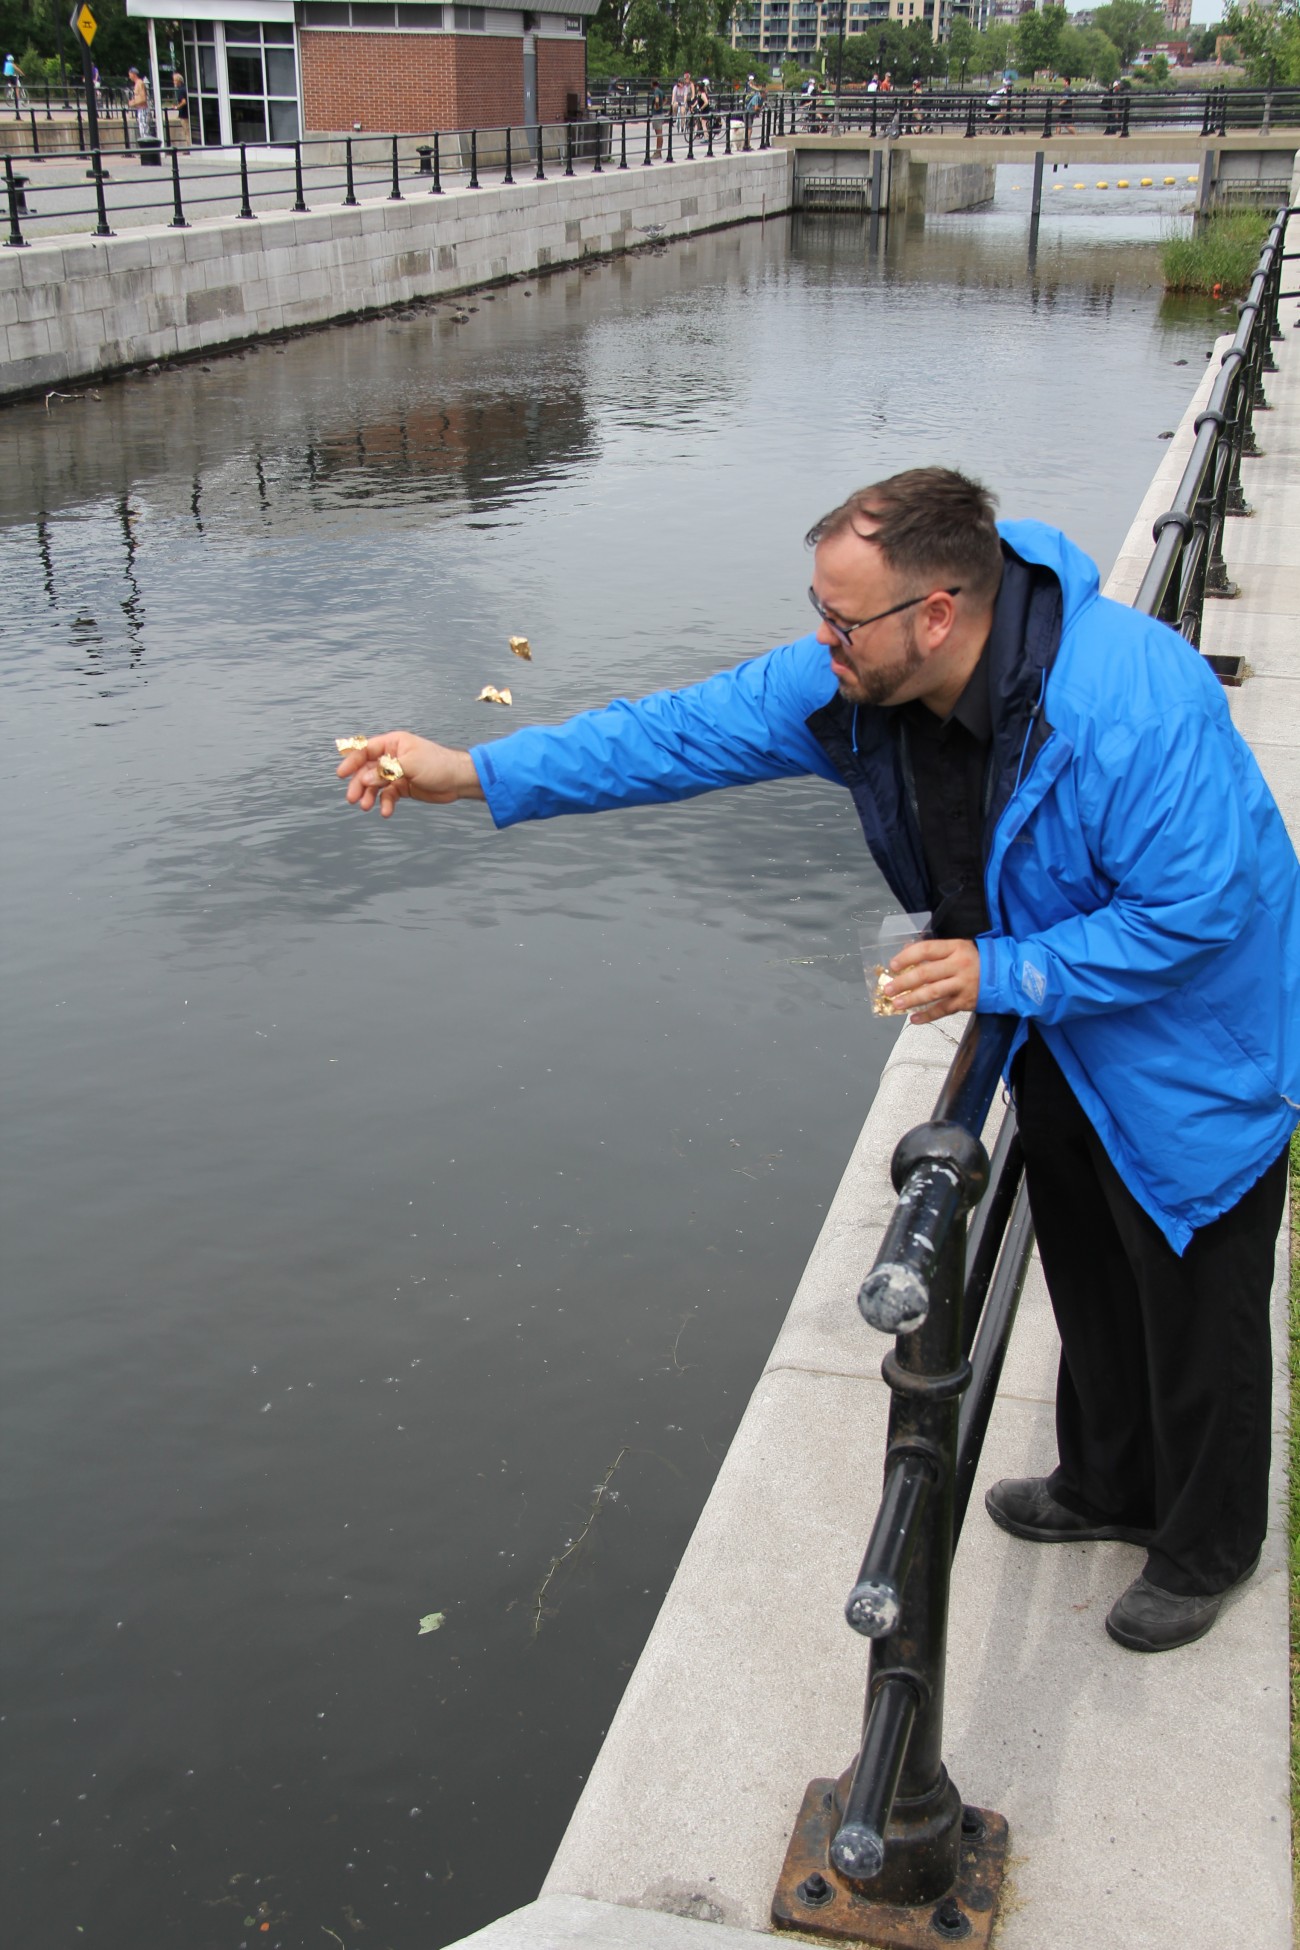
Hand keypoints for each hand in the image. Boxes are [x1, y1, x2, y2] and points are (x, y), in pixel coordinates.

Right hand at [335, 732, 484, 818]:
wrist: (458, 780)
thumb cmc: (437, 764)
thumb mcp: (410, 764)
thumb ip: (386, 771)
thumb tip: (365, 779)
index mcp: (393, 744)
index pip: (366, 750)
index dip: (352, 761)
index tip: (341, 774)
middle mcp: (392, 757)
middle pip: (367, 770)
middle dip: (359, 784)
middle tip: (352, 798)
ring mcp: (396, 773)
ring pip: (375, 784)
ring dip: (369, 796)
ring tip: (366, 807)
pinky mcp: (402, 787)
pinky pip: (388, 795)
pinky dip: (385, 803)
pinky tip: (385, 812)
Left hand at [884, 938, 981, 1025]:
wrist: (1003, 974)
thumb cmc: (974, 959)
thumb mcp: (956, 947)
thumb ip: (934, 951)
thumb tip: (906, 952)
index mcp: (955, 948)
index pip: (927, 950)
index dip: (908, 957)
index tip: (893, 965)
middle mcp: (958, 965)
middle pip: (926, 973)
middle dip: (904, 982)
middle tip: (888, 989)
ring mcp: (962, 984)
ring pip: (933, 993)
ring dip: (912, 999)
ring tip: (897, 1004)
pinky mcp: (965, 1001)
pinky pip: (943, 1010)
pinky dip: (928, 1015)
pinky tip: (914, 1018)